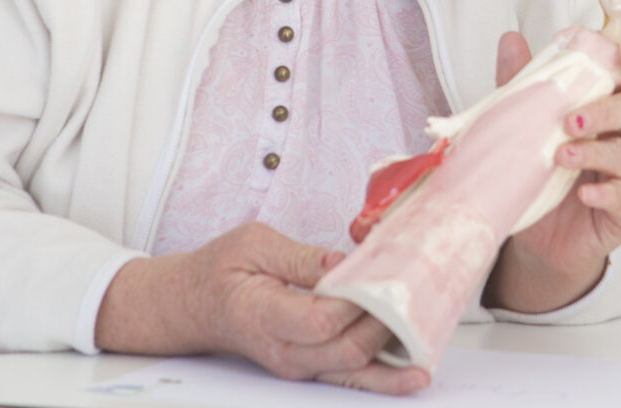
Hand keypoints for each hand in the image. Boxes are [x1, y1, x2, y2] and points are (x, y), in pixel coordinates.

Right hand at [96, 222, 428, 394]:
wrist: (194, 305)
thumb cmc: (220, 272)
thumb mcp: (252, 243)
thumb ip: (299, 255)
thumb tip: (341, 262)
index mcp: (263, 314)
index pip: (319, 320)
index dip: (354, 305)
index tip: (380, 281)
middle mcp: (282, 350)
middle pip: (344, 351)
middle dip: (383, 328)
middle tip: (412, 300)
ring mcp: (295, 365)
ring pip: (351, 373)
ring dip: (391, 363)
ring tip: (427, 351)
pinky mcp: (307, 367)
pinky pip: (348, 377)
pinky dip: (381, 377)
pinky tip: (409, 373)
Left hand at [482, 29, 620, 312]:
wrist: (538, 237)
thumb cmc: (543, 175)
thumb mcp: (529, 126)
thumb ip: (526, 84)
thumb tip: (512, 40)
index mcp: (612, 111)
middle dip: (606, 110)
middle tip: (571, 120)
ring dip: (597, 153)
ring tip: (563, 156)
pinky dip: (605, 193)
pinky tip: (584, 193)